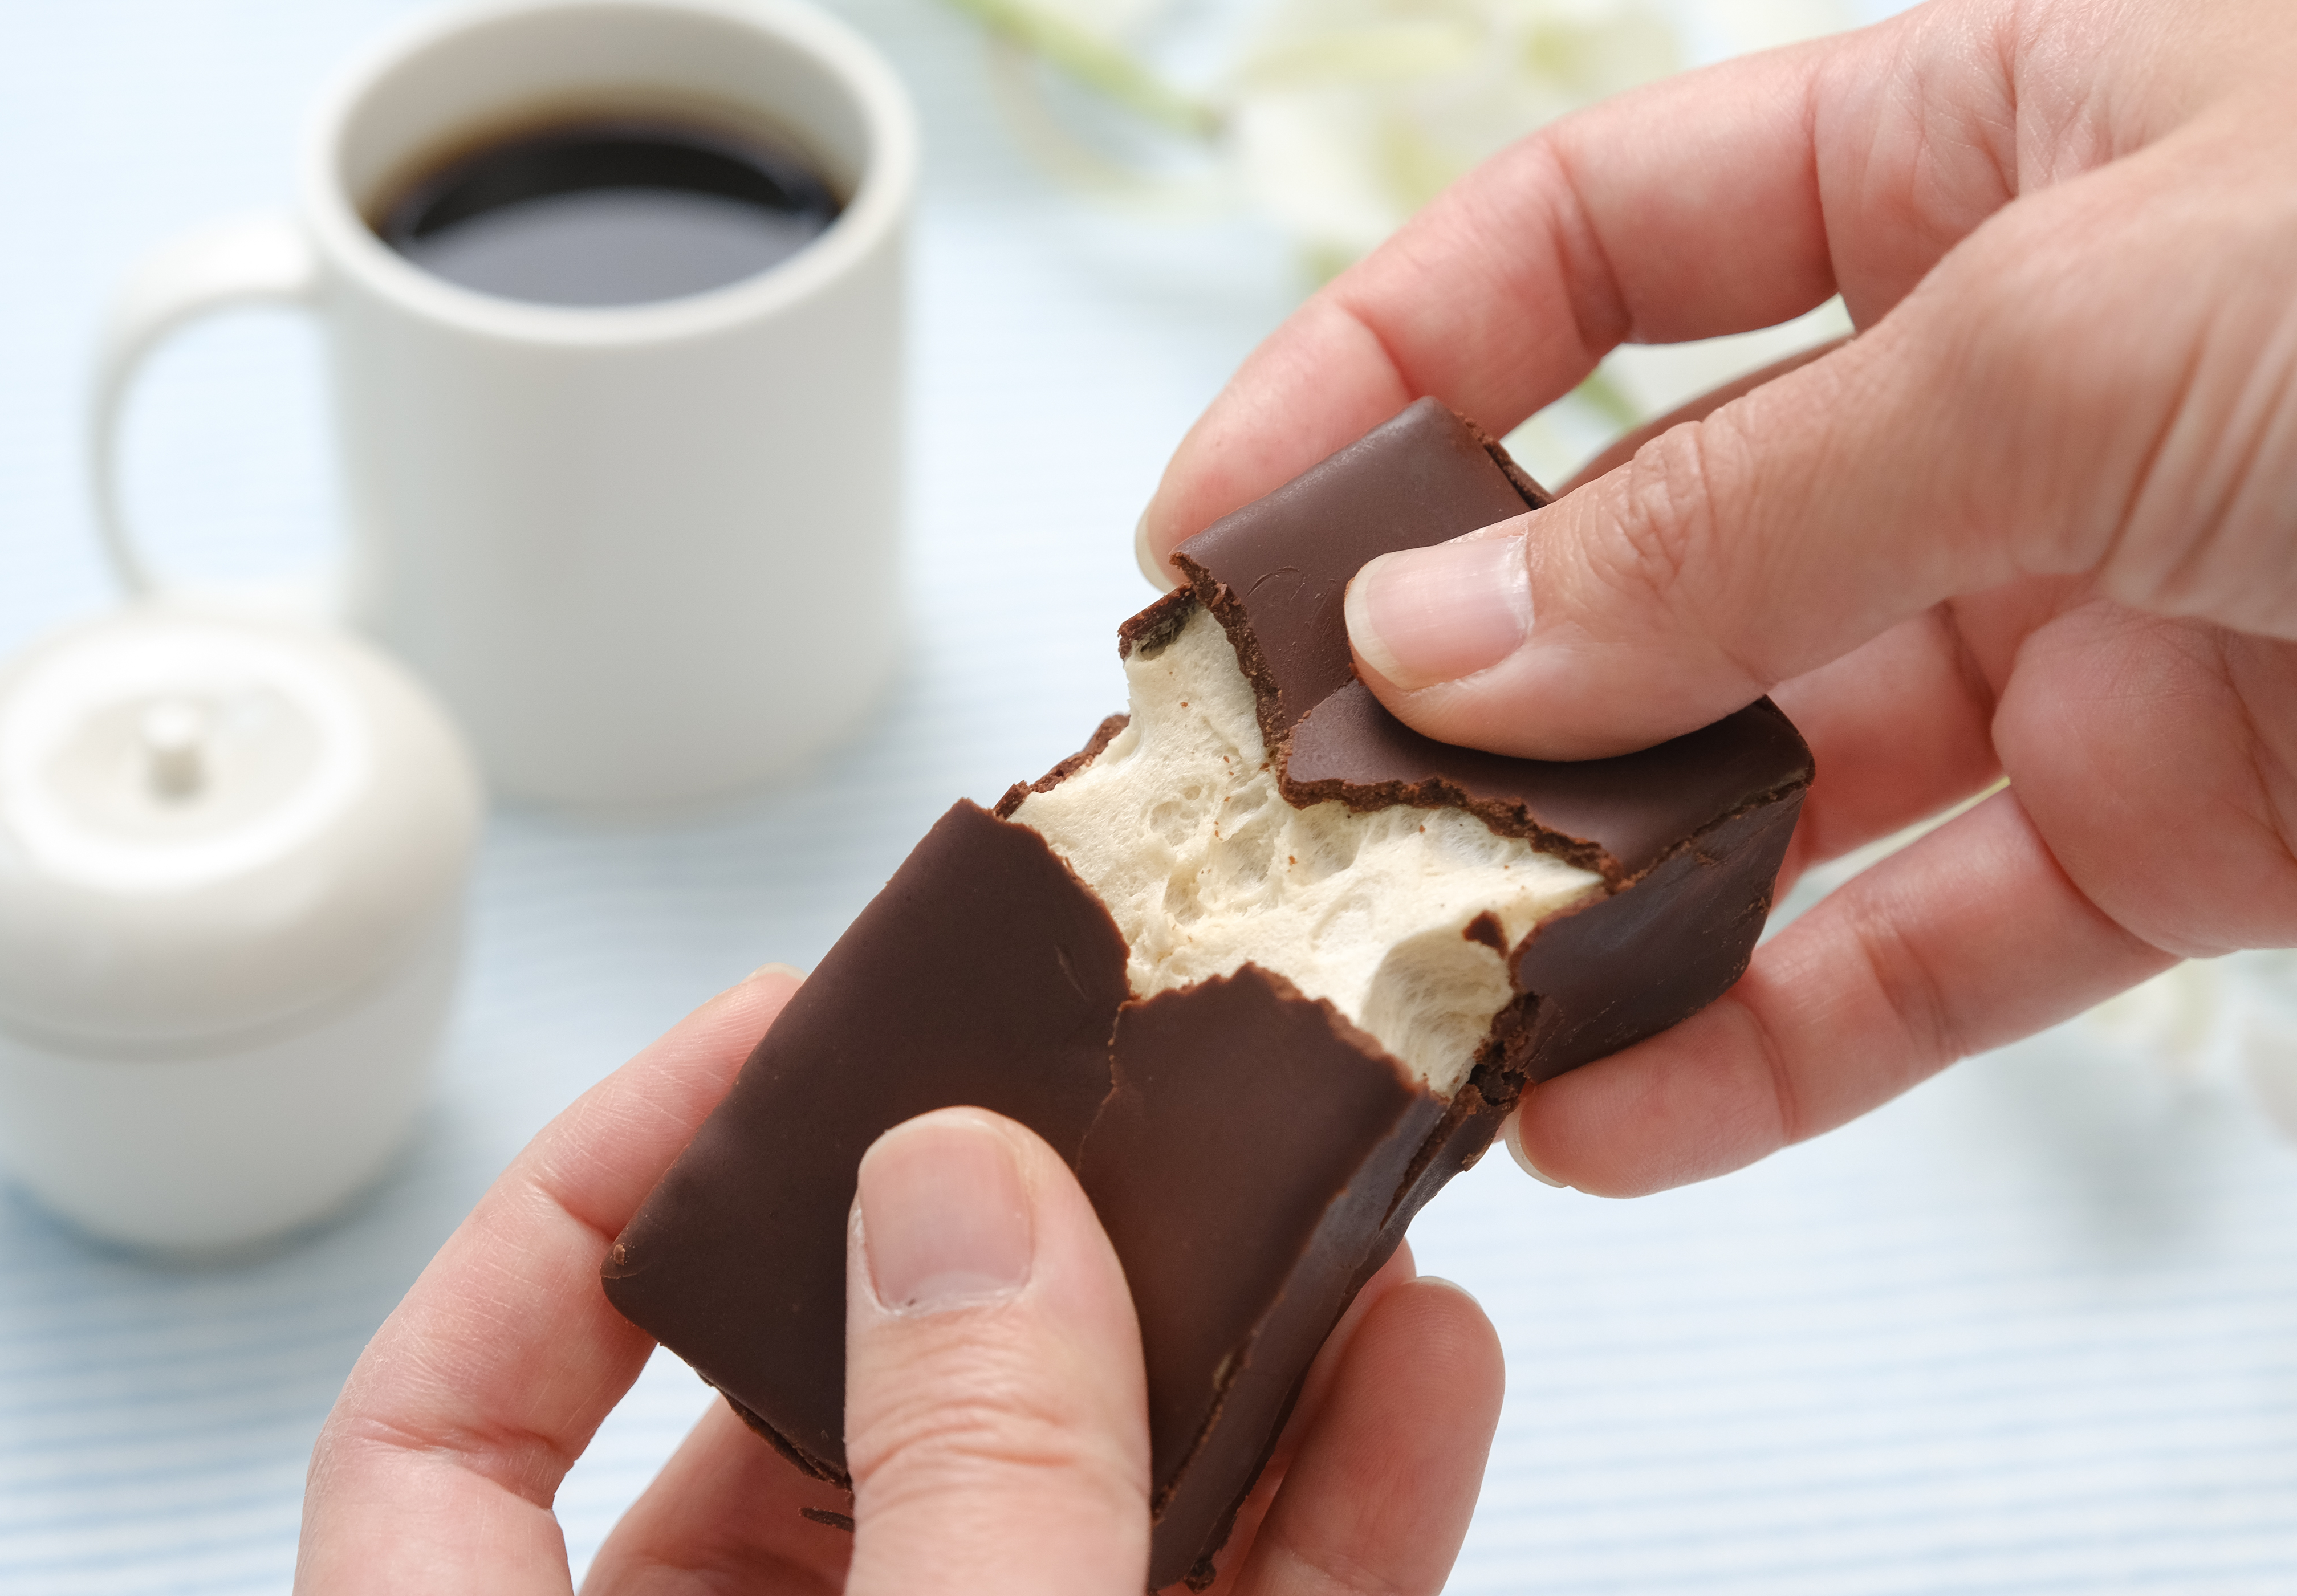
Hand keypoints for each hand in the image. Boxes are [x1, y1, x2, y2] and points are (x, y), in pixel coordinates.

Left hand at [294, 968, 1501, 1593]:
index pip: (445, 1437)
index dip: (572, 1214)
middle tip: (1098, 1074)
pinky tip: (1416, 1378)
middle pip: (809, 1438)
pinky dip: (1325, 1520)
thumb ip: (956, 1500)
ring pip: (1052, 1522)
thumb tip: (961, 1201)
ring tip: (1316, 1176)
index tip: (760, 1047)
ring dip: (1204, 1361)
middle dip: (981, 1249)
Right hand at [1141, 0, 2296, 1201]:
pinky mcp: (2180, 825)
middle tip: (1299, 807)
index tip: (1222, 527)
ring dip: (1594, 887)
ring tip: (1425, 985)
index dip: (1381, 370)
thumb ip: (1741, 508)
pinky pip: (1926, 943)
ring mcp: (2086, 610)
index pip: (1593, 238)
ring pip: (1770, 772)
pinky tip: (1609, 1105)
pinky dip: (1768, 1037)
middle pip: (1652, 538)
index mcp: (1989, 143)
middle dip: (1468, 674)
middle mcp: (2012, 379)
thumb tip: (1450, 632)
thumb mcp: (2094, 323)